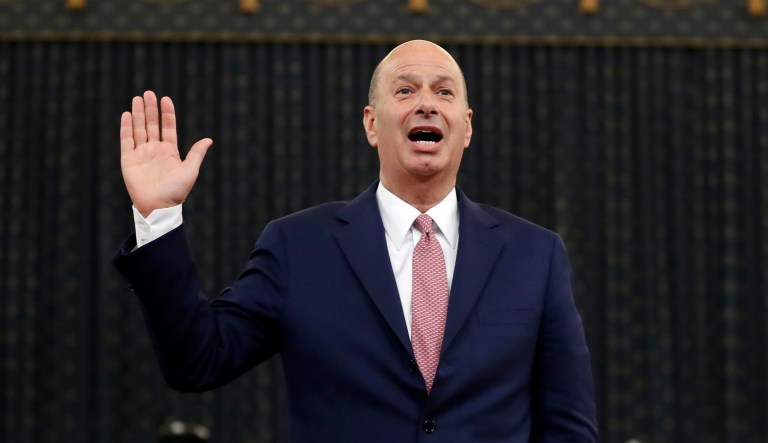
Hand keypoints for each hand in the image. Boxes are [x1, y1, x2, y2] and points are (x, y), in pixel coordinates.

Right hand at [120, 91, 211, 217]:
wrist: (159, 206)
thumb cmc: (177, 191)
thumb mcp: (190, 170)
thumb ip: (196, 153)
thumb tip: (209, 139)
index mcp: (170, 151)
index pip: (168, 127)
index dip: (167, 114)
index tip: (166, 99)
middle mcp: (155, 150)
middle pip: (152, 125)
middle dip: (150, 109)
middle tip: (149, 93)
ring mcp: (141, 154)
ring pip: (139, 129)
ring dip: (138, 114)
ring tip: (138, 98)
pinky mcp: (128, 160)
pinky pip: (126, 140)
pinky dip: (126, 127)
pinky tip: (127, 114)